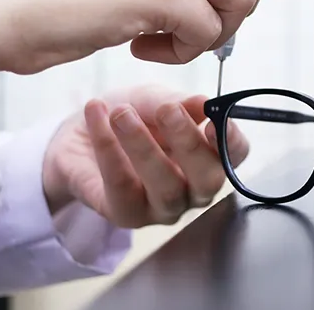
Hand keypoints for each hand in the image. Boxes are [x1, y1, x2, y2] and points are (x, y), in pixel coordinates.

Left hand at [42, 85, 249, 227]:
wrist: (78, 135)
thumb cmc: (130, 116)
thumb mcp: (152, 99)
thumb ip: (176, 101)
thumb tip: (204, 102)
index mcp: (210, 155)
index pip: (235, 155)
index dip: (231, 141)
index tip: (212, 121)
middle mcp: (193, 188)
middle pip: (207, 179)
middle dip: (189, 143)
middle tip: (167, 111)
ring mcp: (162, 207)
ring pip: (166, 188)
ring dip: (143, 146)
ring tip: (121, 113)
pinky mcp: (126, 214)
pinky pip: (121, 186)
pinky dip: (109, 149)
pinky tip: (97, 117)